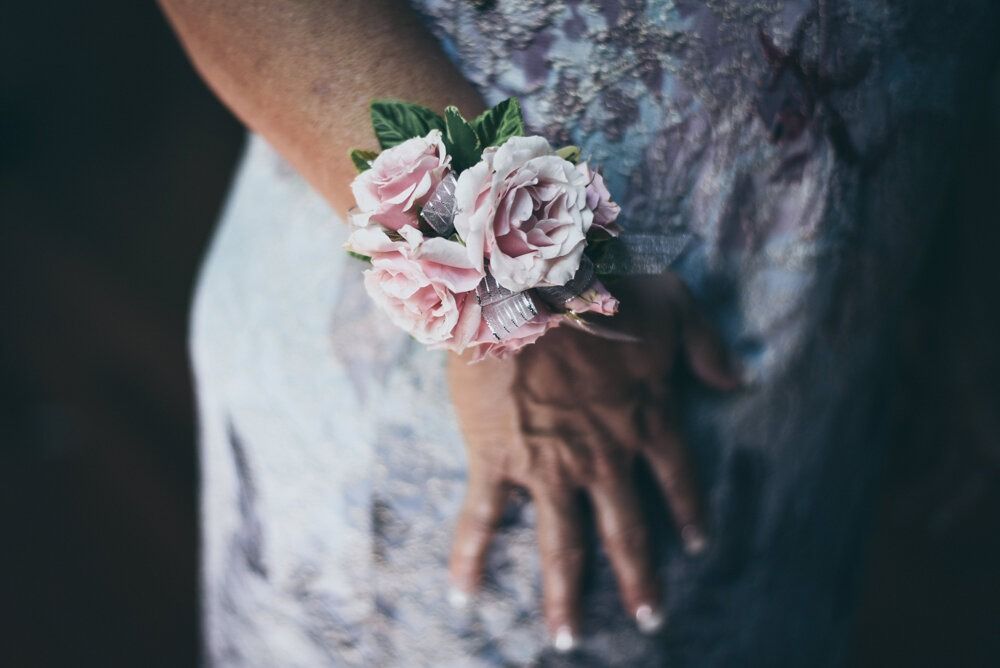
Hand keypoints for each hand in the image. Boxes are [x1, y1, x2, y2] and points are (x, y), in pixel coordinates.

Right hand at [446, 273, 739, 650]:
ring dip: (565, 595)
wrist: (525, 289)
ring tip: (566, 639)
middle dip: (639, 578)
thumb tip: (739, 377)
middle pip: (628, 531)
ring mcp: (551, 466)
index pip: (676, 479)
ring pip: (563, 543)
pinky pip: (482, 518)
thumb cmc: (599, 291)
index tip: (697, 545)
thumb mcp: (674, 304)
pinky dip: (470, 557)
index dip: (688, 513)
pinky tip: (464, 596)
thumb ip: (708, 345)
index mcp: (647, 419)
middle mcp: (605, 457)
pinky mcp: (499, 460)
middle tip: (649, 620)